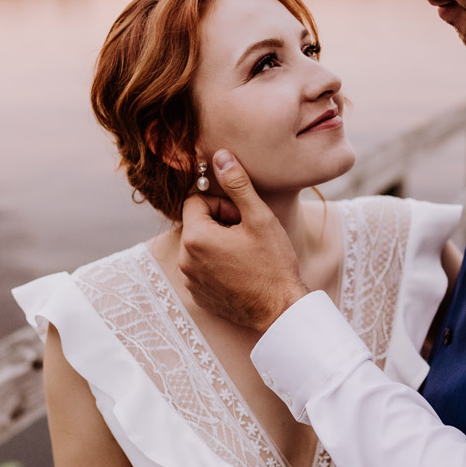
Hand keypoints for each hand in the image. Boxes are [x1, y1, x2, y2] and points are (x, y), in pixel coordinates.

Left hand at [179, 150, 308, 331]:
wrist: (280, 310)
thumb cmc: (273, 264)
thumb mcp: (258, 217)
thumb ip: (237, 184)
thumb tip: (220, 156)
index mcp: (196, 237)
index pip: (196, 201)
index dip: (221, 204)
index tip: (242, 217)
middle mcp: (185, 260)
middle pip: (197, 224)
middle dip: (219, 223)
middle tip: (248, 236)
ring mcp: (190, 281)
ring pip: (199, 247)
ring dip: (219, 244)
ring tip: (246, 255)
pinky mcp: (198, 296)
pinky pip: (201, 269)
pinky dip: (217, 265)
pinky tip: (241, 272)